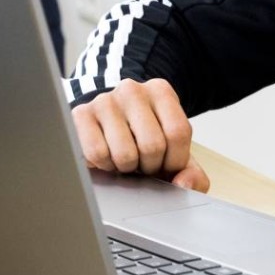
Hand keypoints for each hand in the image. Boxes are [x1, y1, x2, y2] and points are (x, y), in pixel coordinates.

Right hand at [71, 78, 209, 191]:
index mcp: (161, 91)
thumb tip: (182, 184)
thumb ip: (193, 175)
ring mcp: (104, 100)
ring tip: (124, 159)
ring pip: (124, 153)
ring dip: (126, 168)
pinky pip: (97, 154)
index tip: (165, 162)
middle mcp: (132, 90)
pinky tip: (107, 157)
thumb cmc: (144, 142)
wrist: (108, 126)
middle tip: (142, 162)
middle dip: (149, 166)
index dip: (174, 160)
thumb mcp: (174, 154)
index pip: (178, 132)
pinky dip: (104, 165)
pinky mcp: (80, 115)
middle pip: (152, 144)